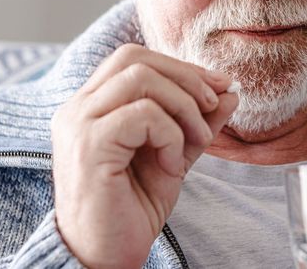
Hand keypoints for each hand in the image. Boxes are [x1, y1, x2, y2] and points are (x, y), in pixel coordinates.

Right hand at [51, 44, 238, 268]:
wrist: (105, 258)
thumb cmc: (131, 209)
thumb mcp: (174, 156)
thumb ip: (196, 123)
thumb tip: (228, 92)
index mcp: (91, 106)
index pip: (134, 59)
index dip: (180, 67)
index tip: (218, 87)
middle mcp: (77, 108)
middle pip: (134, 57)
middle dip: (186, 76)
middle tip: (212, 107)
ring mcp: (78, 125)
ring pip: (140, 77)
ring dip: (182, 105)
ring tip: (194, 141)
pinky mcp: (88, 146)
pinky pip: (142, 115)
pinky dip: (169, 134)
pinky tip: (171, 166)